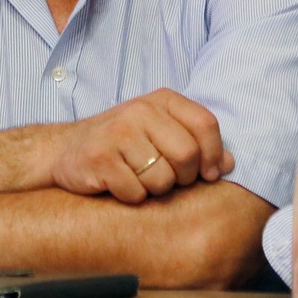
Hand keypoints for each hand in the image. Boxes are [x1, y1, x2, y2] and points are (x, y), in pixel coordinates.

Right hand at [46, 89, 233, 203]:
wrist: (67, 151)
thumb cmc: (122, 144)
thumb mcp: (161, 132)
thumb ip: (195, 142)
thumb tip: (230, 163)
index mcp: (162, 100)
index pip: (206, 124)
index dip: (213, 155)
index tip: (209, 174)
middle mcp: (140, 110)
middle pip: (187, 156)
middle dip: (183, 179)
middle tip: (167, 179)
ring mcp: (118, 133)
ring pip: (162, 180)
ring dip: (154, 190)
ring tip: (137, 178)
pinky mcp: (100, 158)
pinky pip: (136, 193)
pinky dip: (131, 198)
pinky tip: (118, 185)